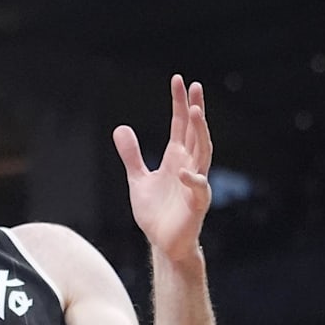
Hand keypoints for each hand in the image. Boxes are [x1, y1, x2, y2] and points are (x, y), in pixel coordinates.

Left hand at [114, 75, 212, 262]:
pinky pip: (198, 189)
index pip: (180, 125)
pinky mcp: (197, 204)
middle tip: (194, 86)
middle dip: (195, 109)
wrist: (164, 244)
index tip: (179, 81)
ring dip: (200, 133)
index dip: (180, 103)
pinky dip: (192, 179)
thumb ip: (132, 155)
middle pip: (195, 132)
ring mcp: (195, 184)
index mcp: (176, 158)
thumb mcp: (137, 179)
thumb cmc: (156, 213)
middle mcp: (189, 166)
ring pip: (203, 152)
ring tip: (196, 112)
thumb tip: (121, 128)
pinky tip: (183, 170)